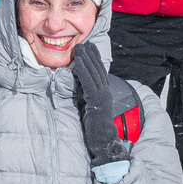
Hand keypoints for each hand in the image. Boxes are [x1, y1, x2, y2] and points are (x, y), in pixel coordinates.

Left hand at [71, 52, 132, 183]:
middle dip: (91, 55)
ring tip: (80, 47)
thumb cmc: (94, 127)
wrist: (103, 141)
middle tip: (84, 42)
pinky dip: (84, 73)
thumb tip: (76, 86)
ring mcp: (102, 97)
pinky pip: (89, 84)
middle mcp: (105, 92)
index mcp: (104, 93)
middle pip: (98, 69)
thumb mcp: (88, 107)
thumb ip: (85, 96)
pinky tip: (78, 64)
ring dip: (86, 60)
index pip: (100, 72)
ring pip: (94, 74)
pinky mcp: (96, 103)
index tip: (89, 47)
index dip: (94, 58)